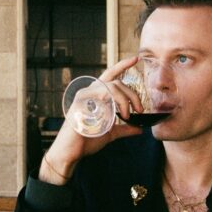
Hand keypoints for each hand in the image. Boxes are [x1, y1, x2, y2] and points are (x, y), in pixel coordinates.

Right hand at [40, 56, 144, 183]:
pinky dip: (116, 102)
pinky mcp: (82, 101)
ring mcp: (84, 95)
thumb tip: (139, 129)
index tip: (135, 59)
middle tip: (140, 110)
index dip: (122, 66)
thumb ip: (125, 129)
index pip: (109, 76)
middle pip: (117, 82)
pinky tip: (120, 114)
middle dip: (132, 95)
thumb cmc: (87, 141)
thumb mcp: (111, 133)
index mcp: (95, 96)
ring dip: (126, 100)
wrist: (72, 152)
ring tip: (128, 116)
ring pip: (112, 86)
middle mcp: (89, 92)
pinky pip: (104, 93)